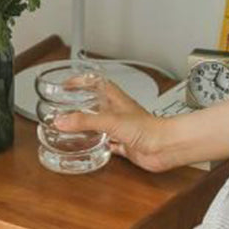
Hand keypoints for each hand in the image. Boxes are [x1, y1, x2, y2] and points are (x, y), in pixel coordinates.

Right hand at [53, 80, 172, 172]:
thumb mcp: (111, 121)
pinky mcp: (127, 145)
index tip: (68, 83)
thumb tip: (63, 120)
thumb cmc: (149, 128)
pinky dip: (100, 145)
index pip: (97, 83)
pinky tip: (92, 148)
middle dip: (82, 104)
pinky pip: (110, 144)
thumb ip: (85, 120)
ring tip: (74, 127)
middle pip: (98, 104)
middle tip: (66, 106)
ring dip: (90, 125)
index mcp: (117, 100)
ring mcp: (123, 129)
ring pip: (103, 124)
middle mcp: (120, 113)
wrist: (165, 146)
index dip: (82, 80)